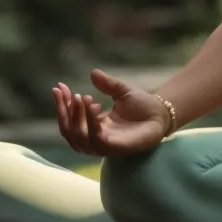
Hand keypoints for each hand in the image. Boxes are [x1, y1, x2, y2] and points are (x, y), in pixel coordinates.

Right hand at [53, 69, 170, 157]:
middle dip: (63, 111)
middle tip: (64, 92)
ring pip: (79, 138)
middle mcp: (96, 138)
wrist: (163, 114)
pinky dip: (91, 125)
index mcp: (94, 126)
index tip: (58, 87)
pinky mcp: (117, 149)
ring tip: (81, 97)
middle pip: (69, 131)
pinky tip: (93, 107)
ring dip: (76, 118)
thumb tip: (93, 72)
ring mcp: (106, 145)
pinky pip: (97, 141)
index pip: (70, 120)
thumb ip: (107, 84)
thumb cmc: (143, 105)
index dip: (62, 104)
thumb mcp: (121, 91)